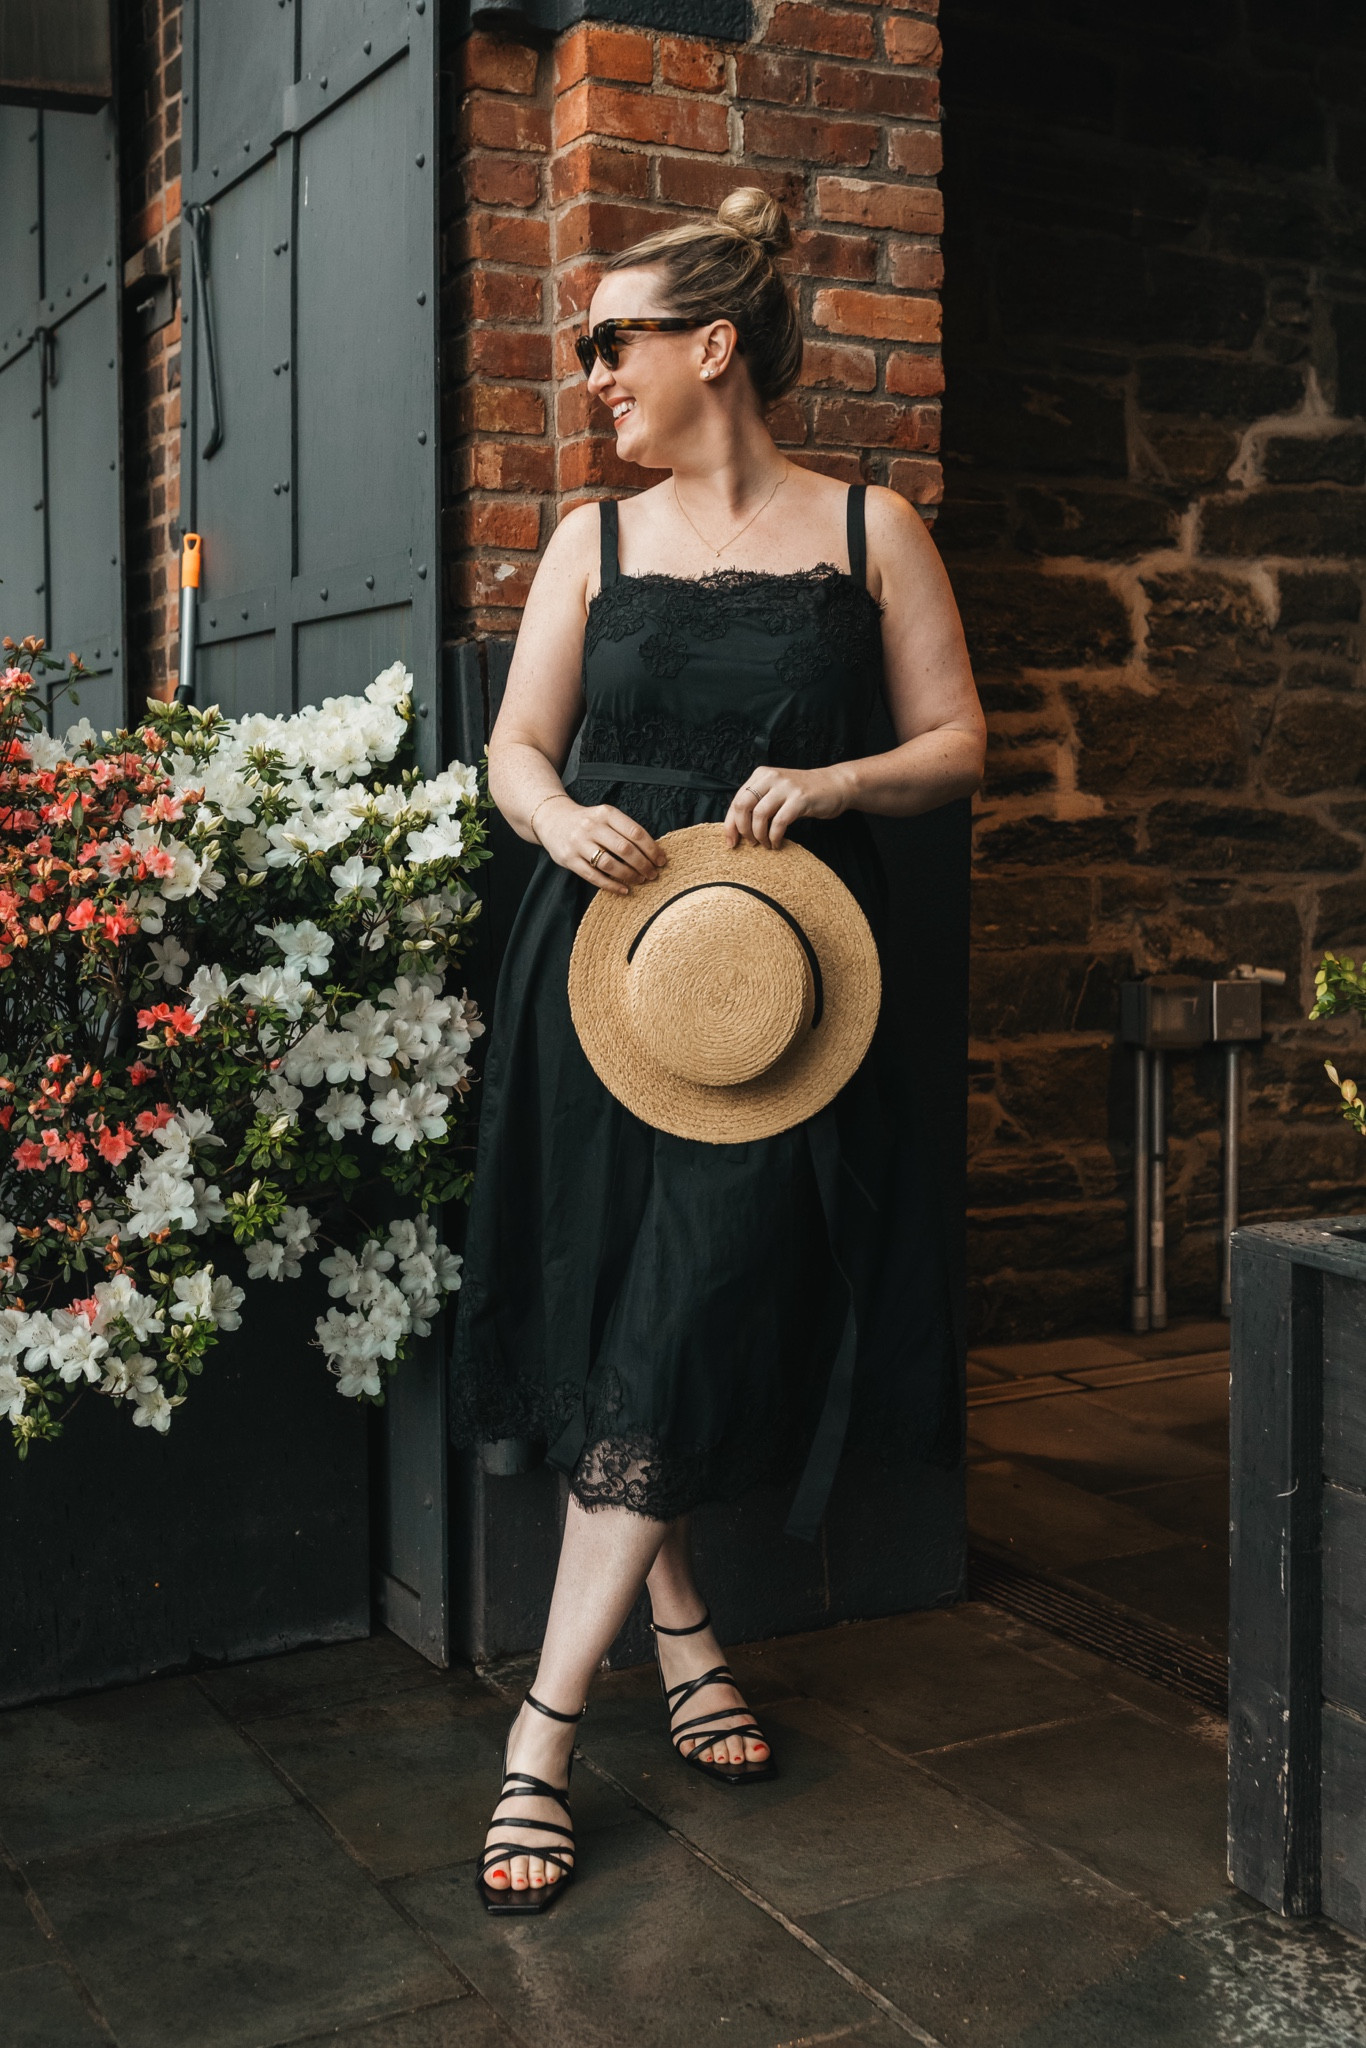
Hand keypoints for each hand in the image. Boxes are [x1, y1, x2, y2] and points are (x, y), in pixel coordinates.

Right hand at [537, 797, 667, 895]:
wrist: (552, 819)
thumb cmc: (588, 822)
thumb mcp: (605, 816)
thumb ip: (625, 830)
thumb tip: (654, 853)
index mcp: (606, 813)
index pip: (635, 832)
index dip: (652, 849)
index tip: (662, 861)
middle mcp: (591, 826)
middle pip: (625, 849)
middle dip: (643, 864)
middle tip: (654, 874)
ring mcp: (578, 843)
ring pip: (609, 864)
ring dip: (629, 875)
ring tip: (640, 881)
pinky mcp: (569, 859)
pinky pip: (593, 876)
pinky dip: (611, 885)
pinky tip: (624, 889)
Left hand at [725, 764, 852, 849]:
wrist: (835, 785)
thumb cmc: (802, 794)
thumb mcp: (776, 792)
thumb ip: (758, 802)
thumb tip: (736, 828)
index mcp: (761, 775)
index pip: (737, 800)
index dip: (730, 824)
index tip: (731, 842)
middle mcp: (771, 777)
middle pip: (743, 806)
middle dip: (743, 830)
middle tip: (750, 843)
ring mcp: (786, 787)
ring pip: (759, 815)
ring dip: (759, 835)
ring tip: (765, 844)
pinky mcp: (800, 799)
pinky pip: (779, 822)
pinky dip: (775, 837)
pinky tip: (777, 843)